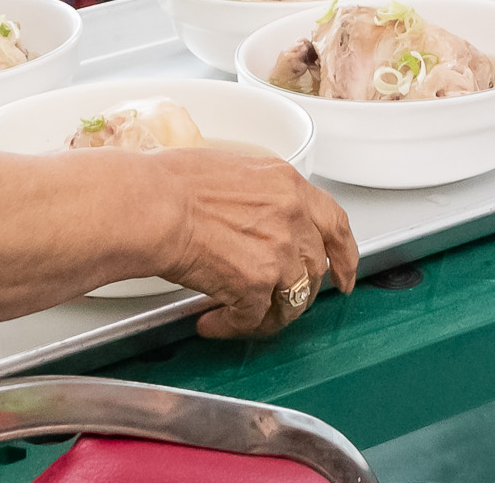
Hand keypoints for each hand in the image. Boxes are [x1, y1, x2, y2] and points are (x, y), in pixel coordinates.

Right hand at [152, 147, 358, 338]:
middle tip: (277, 302)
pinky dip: (232, 326)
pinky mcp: (256, 284)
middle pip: (314, 267)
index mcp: (287, 183)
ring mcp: (279, 251)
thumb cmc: (171, 183)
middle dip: (298, 291)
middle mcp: (292, 216)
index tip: (344, 274)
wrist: (149, 205)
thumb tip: (256, 220)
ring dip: (266, 315)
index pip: (335, 222)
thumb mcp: (232, 169)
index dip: (345, 254)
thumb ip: (260, 196)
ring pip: (291, 300)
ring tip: (236, 315)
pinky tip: (211, 322)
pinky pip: (255, 319)